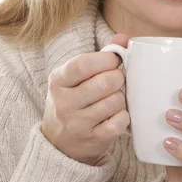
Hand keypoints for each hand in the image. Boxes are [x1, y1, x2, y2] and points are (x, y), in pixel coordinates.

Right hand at [41, 33, 130, 165]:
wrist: (59, 143)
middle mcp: (64, 102)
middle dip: (118, 78)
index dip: (106, 59)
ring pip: (115, 102)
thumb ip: (99, 56)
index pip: (83, 64)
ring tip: (114, 98)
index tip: (114, 60)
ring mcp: (77, 123)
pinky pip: (119, 123)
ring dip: (121, 98)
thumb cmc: (72, 101)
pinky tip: (116, 115)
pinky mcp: (92, 140)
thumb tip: (123, 38)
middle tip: (117, 80)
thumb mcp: (75, 77)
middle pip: (105, 83)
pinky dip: (123, 116)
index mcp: (58, 81)